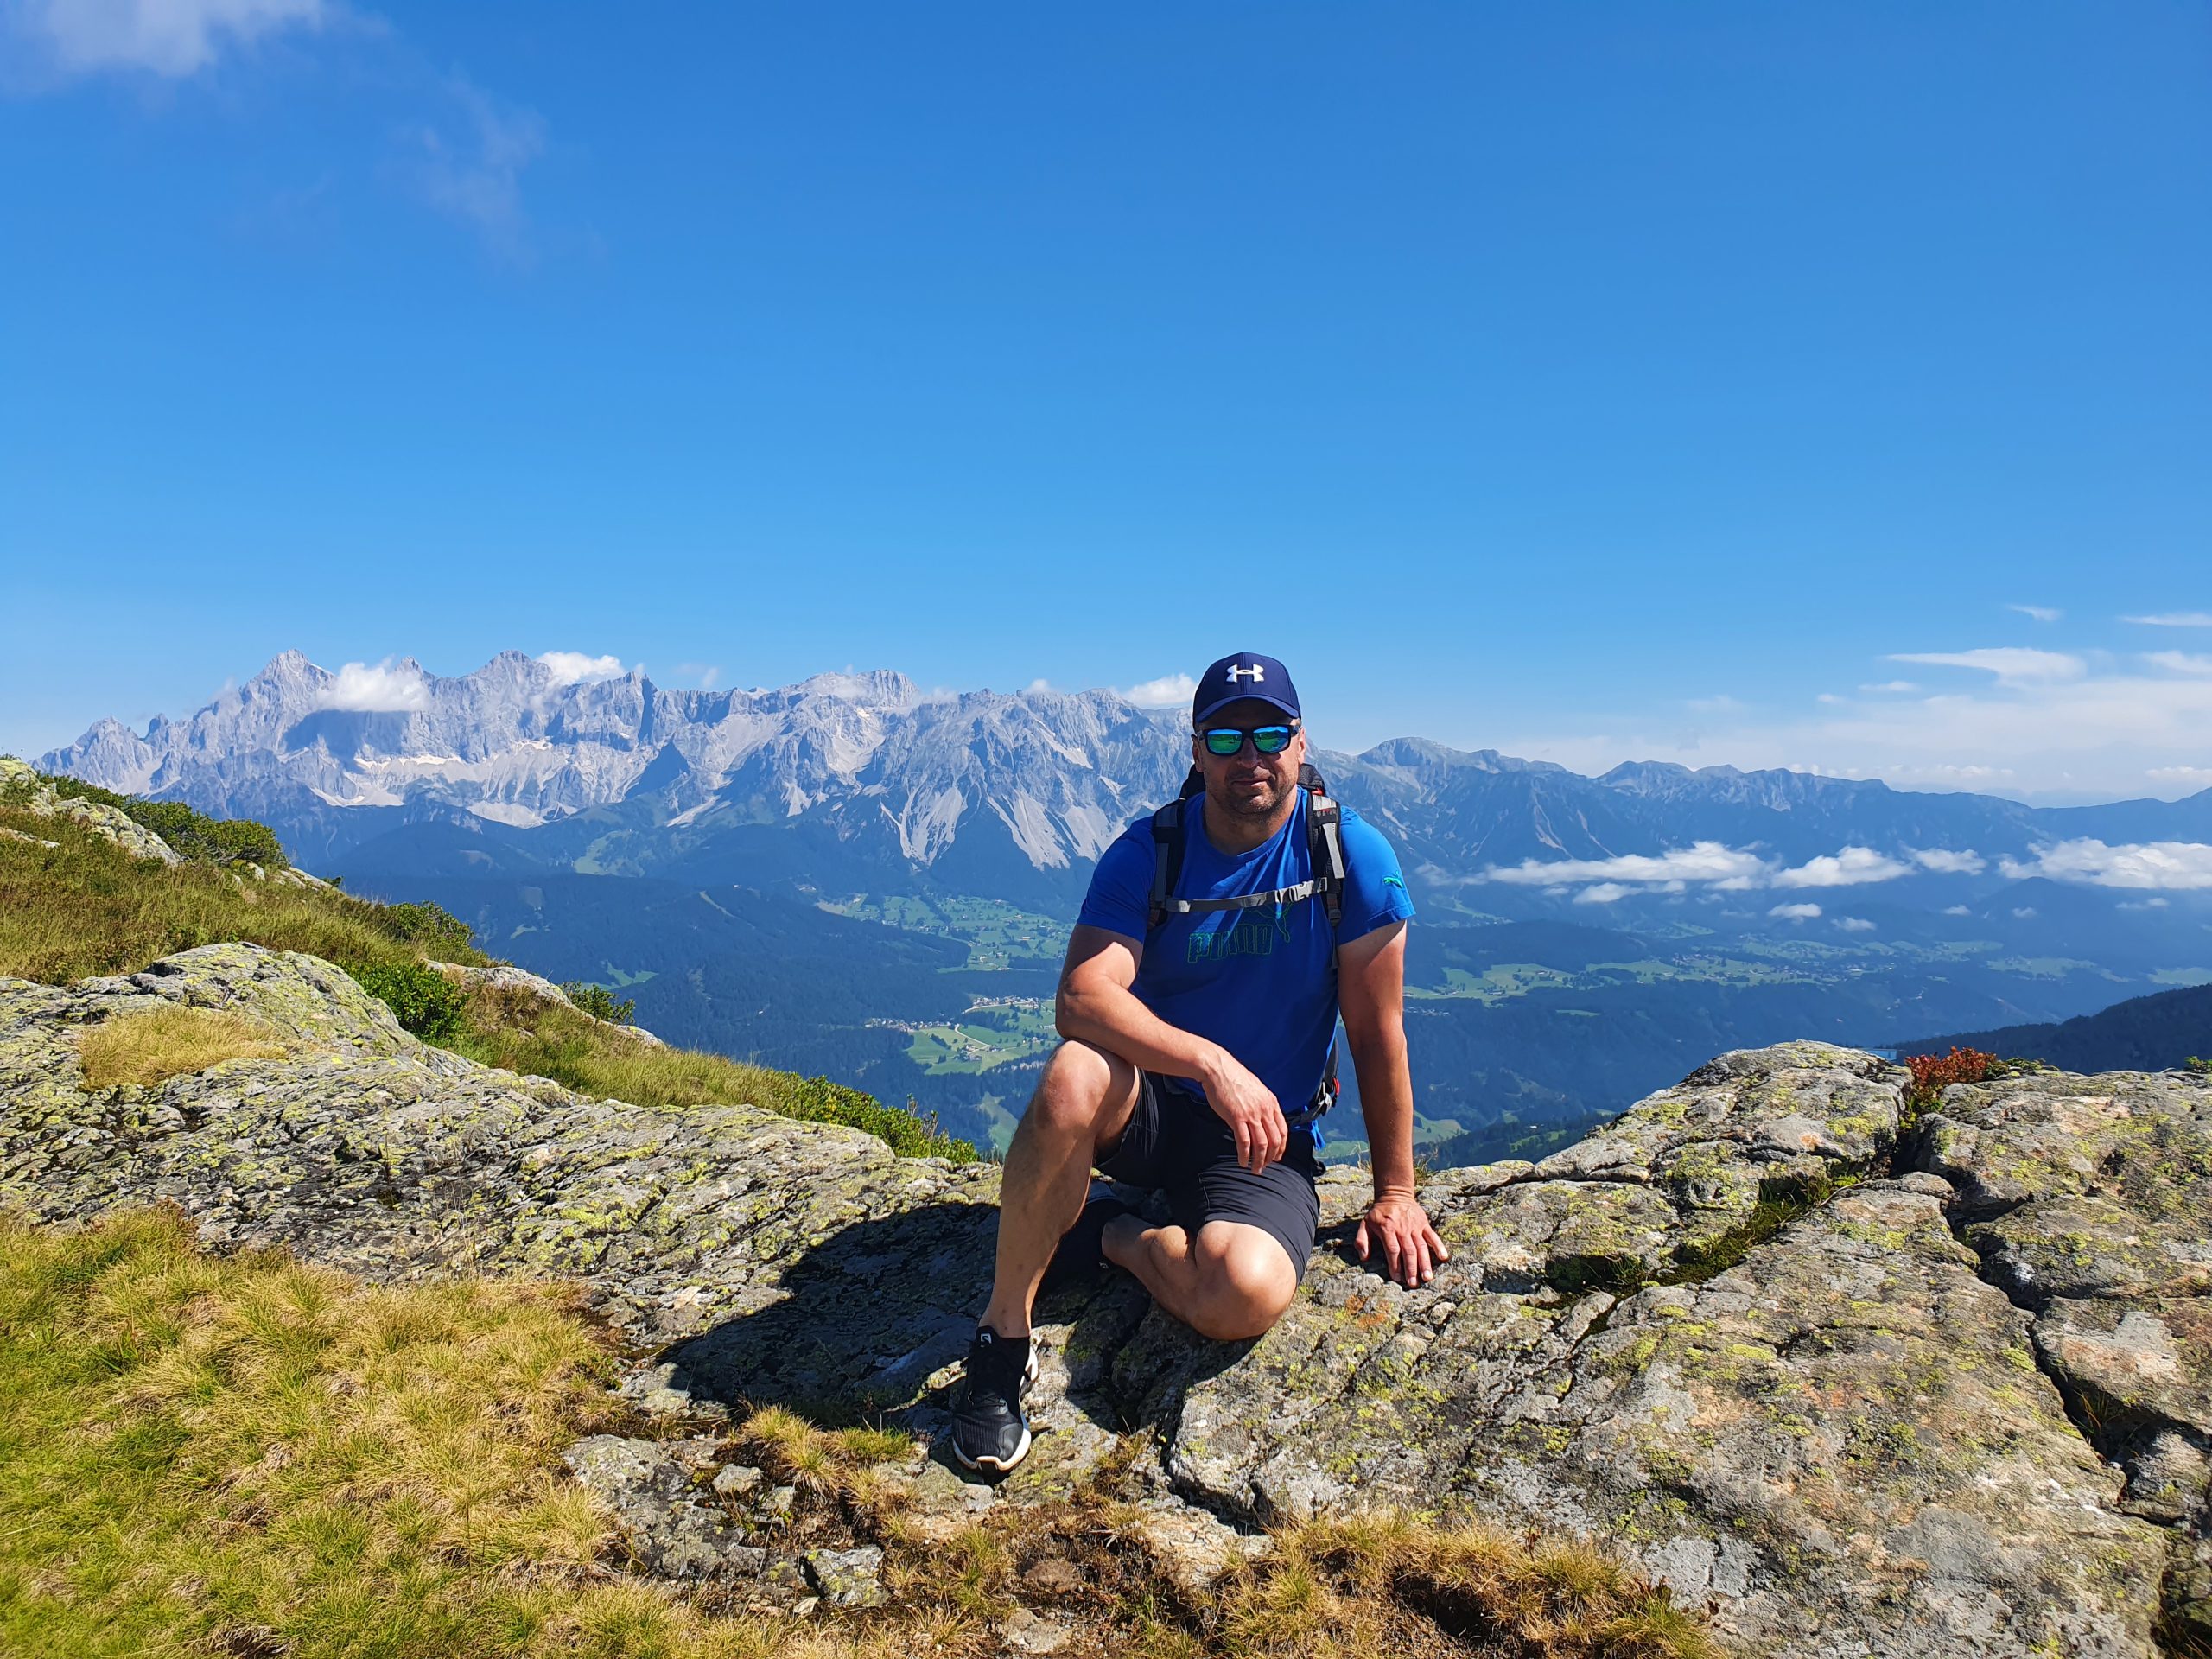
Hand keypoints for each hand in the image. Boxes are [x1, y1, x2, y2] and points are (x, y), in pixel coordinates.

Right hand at [1202, 1053, 1287, 1173]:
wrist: (1218, 1068)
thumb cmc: (1234, 1078)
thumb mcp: (1256, 1089)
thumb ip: (1263, 1104)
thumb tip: (1263, 1119)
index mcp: (1271, 1102)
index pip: (1283, 1131)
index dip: (1281, 1147)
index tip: (1277, 1156)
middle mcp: (1264, 1110)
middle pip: (1274, 1140)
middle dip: (1271, 1157)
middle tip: (1265, 1166)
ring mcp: (1251, 1114)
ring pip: (1261, 1144)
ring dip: (1259, 1160)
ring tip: (1254, 1169)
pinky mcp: (1236, 1118)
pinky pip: (1244, 1142)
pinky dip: (1245, 1155)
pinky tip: (1242, 1161)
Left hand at [1355, 1193, 1449, 1288]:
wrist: (1394, 1193)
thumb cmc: (1378, 1212)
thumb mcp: (1365, 1223)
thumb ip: (1362, 1240)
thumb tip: (1364, 1258)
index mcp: (1387, 1229)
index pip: (1392, 1250)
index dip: (1395, 1265)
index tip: (1397, 1278)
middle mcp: (1402, 1228)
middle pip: (1408, 1251)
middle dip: (1411, 1269)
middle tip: (1413, 1284)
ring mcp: (1415, 1226)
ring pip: (1421, 1247)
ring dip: (1425, 1263)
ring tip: (1427, 1278)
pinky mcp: (1424, 1224)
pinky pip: (1432, 1236)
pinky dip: (1439, 1246)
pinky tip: (1444, 1257)